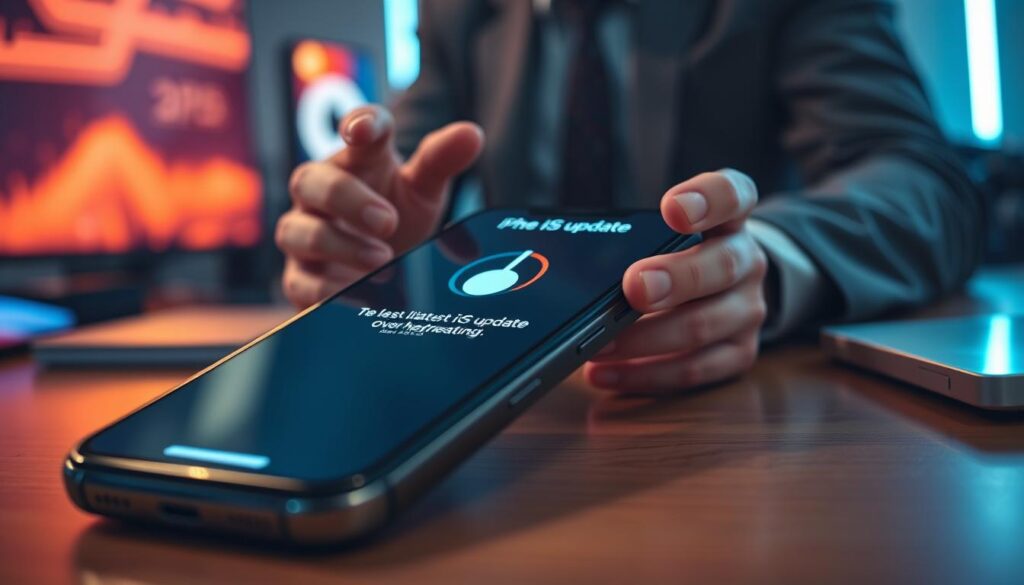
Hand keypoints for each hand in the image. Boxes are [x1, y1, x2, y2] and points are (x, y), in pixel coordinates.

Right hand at [277, 105, 484, 307]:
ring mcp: (303, 233)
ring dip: (340, 246)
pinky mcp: (300, 278)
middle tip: (388, 222)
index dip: (359, 124)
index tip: (364, 130)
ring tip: (383, 259)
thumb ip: (441, 162)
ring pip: (296, 232)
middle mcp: (318, 192)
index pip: (355, 129)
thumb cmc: (396, 213)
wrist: (380, 266)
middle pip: (309, 181)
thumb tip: (472, 134)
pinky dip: (328, 288)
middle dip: (347, 200)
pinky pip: (299, 283)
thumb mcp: (422, 189)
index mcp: (354, 159)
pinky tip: (362, 292)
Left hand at [585, 169, 768, 392]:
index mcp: (728, 218)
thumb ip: (632, 237)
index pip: (733, 195)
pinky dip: (645, 375)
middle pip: (722, 265)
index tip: (672, 208)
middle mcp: (746, 260)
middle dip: (675, 278)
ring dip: (646, 338)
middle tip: (633, 286)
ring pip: (704, 324)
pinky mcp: (738, 353)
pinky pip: (693, 369)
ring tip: (599, 345)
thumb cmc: (678, 255)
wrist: (725, 290)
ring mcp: (746, 309)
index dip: (707, 200)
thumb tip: (565, 259)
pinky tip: (606, 373)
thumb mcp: (664, 233)